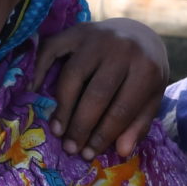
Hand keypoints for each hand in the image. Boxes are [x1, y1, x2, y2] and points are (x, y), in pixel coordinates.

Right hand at [38, 18, 169, 157]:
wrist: (138, 32)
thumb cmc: (144, 71)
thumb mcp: (152, 96)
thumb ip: (139, 123)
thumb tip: (121, 151)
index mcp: (146, 68)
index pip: (121, 109)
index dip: (103, 135)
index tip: (88, 154)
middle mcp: (122, 49)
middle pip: (96, 95)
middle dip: (81, 126)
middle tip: (70, 148)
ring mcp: (97, 37)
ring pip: (73, 76)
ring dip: (63, 107)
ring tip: (58, 130)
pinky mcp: (77, 30)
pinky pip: (52, 49)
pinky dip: (41, 68)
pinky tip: (34, 89)